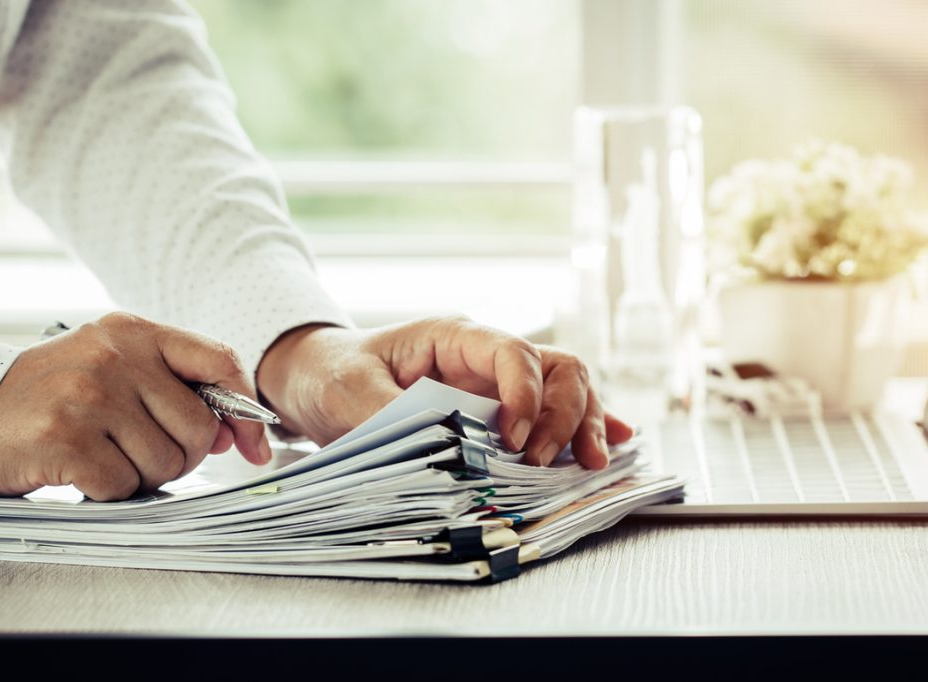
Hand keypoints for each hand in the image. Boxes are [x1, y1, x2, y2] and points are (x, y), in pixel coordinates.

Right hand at [0, 312, 271, 500]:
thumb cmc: (53, 397)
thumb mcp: (113, 370)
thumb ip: (174, 389)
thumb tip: (234, 433)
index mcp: (133, 332)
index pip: (218, 359)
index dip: (245, 408)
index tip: (253, 445)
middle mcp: (115, 356)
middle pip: (200, 427)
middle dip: (180, 456)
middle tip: (138, 454)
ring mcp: (90, 395)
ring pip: (167, 462)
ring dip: (141, 476)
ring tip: (103, 456)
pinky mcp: (66, 438)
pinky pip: (125, 486)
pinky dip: (109, 492)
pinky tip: (81, 472)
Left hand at [257, 316, 632, 468]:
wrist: (316, 378)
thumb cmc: (333, 374)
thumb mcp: (350, 392)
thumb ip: (393, 416)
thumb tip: (446, 457)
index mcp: (455, 337)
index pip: (514, 353)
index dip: (526, 396)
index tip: (515, 442)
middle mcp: (486, 357)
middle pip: (558, 368)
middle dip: (567, 413)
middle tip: (549, 461)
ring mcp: (497, 383)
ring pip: (567, 389)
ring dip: (584, 423)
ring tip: (592, 464)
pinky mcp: (498, 411)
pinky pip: (553, 413)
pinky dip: (583, 427)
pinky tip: (611, 446)